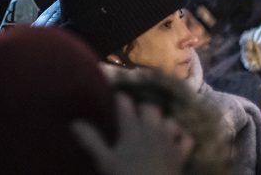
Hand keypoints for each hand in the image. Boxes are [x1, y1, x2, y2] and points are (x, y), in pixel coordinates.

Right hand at [72, 93, 192, 174]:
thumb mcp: (104, 161)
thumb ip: (91, 139)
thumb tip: (74, 122)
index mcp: (132, 128)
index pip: (124, 102)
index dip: (119, 99)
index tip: (114, 99)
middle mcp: (152, 128)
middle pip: (149, 107)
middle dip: (141, 108)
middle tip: (133, 115)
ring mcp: (169, 141)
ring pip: (169, 120)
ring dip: (161, 121)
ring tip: (153, 126)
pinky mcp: (181, 154)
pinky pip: (186, 138)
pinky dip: (181, 136)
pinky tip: (174, 139)